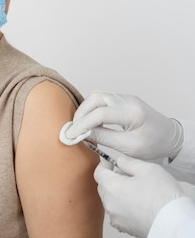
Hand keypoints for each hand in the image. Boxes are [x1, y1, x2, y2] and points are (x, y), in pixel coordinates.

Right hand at [66, 92, 182, 159]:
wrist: (172, 138)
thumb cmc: (155, 144)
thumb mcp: (130, 147)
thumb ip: (105, 138)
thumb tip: (83, 134)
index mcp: (132, 112)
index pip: (100, 114)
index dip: (82, 125)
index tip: (71, 135)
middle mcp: (128, 100)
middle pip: (95, 98)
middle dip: (81, 113)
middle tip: (74, 129)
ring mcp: (126, 98)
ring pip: (97, 96)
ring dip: (85, 109)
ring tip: (80, 126)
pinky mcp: (124, 100)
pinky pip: (102, 99)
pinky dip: (92, 108)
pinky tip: (90, 121)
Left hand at [94, 156, 184, 236]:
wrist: (173, 222)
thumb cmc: (162, 196)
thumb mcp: (148, 169)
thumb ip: (129, 163)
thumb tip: (120, 162)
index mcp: (112, 186)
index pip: (99, 173)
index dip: (103, 165)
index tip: (108, 162)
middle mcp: (109, 203)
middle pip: (104, 187)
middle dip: (111, 179)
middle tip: (126, 175)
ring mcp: (115, 216)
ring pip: (110, 200)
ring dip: (117, 193)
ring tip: (135, 190)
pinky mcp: (123, 226)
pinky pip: (118, 212)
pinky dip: (123, 206)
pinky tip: (137, 204)